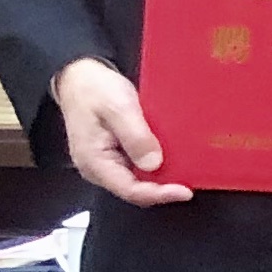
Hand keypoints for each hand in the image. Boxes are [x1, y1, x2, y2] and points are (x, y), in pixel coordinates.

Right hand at [53, 59, 190, 207]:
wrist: (79, 77)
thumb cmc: (95, 90)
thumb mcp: (118, 108)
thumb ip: (135, 136)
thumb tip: (153, 164)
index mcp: (94, 162)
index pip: (129, 190)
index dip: (159, 194)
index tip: (185, 191)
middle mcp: (99, 168)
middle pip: (135, 189)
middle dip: (163, 188)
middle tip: (192, 182)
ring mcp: (107, 162)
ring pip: (138, 180)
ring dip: (162, 178)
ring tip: (188, 173)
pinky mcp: (115, 154)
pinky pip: (138, 166)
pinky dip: (156, 165)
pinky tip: (174, 159)